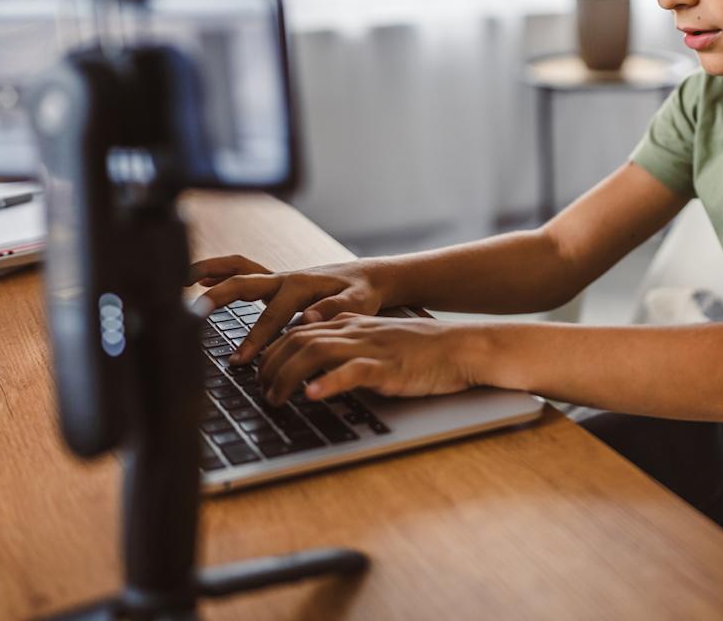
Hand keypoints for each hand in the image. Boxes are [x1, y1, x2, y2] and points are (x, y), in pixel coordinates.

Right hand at [187, 254, 390, 363]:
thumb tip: (309, 320)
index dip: (256, 339)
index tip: (241, 360)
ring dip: (210, 271)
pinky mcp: (274, 282)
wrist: (367, 278)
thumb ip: (334, 311)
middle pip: (243, 283)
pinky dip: (220, 271)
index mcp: (301, 286)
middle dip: (218, 298)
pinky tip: (200, 279)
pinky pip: (242, 271)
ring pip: (237, 269)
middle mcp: (284, 278)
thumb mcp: (358, 303)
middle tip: (193, 313)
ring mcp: (276, 278)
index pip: (272, 317)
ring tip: (181, 279)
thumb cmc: (362, 293)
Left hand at [256, 313, 479, 404]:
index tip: (260, 375)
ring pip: (315, 352)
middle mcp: (355, 331)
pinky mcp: (388, 367)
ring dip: (288, 377)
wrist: (462, 347)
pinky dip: (328, 383)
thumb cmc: (422, 351)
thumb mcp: (378, 341)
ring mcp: (371, 347)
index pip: (298, 331)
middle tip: (262, 393)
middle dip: (271, 367)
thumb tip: (318, 368)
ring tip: (276, 399)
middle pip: (298, 340)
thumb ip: (350, 346)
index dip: (273, 352)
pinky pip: (352, 371)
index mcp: (351, 324)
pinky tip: (312, 396)